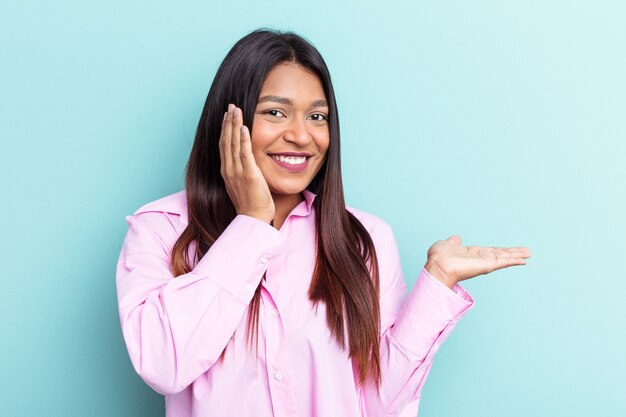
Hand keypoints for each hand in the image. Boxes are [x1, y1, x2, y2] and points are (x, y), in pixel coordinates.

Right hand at [219, 104, 274, 223]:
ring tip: (235, 110)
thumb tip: (245, 162)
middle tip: (231, 106)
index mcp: (227, 171)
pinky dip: (243, 139)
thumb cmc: (250, 203)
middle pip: (226, 140)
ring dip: (234, 125)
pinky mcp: (249, 175)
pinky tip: (244, 127)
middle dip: (228, 122)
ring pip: (233, 143)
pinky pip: (245, 153)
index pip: (224, 145)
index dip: (225, 129)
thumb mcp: (242, 184)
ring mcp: (237, 172)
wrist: (253, 218)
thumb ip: (241, 171)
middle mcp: (229, 169)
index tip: (227, 116)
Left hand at [424, 235, 531, 288]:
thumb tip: (456, 238)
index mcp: (472, 254)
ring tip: (529, 254)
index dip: (500, 250)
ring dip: (517, 255)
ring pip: (504, 257)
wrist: (438, 266)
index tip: (509, 250)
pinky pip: (503, 262)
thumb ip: (453, 242)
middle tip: (527, 252)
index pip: (490, 251)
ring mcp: (485, 262)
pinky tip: (523, 260)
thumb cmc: (438, 257)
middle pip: (501, 254)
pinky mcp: (487, 265)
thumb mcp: (446, 245)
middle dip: (513, 253)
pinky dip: (514, 260)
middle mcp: (480, 258)